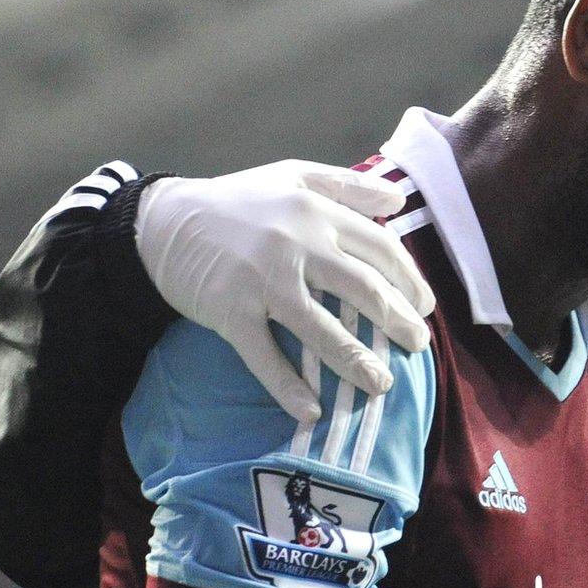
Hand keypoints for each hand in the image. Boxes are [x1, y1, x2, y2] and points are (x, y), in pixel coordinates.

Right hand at [134, 160, 436, 418]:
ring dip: (357, 361)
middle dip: (398, 321)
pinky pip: (265, 356)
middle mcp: (296, 245)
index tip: (425, 305)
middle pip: (363, 289)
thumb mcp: (290, 177)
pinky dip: (288, 387)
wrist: (162, 223)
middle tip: (418, 345)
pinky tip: (312, 410)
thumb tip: (397, 198)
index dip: (409, 278)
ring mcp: (263, 282)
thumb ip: (345, 186)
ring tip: (382, 384)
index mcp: (314, 212)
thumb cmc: (235, 202)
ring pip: (322, 328)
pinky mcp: (231, 312)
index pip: (379, 248)